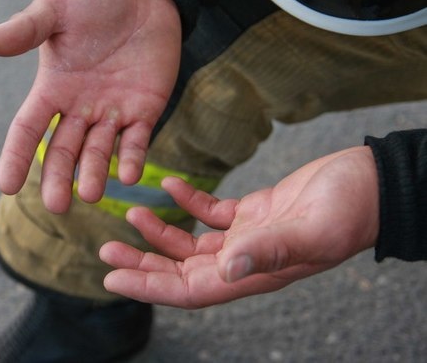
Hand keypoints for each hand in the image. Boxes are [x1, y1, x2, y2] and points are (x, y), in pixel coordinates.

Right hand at [0, 0, 181, 211]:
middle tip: (57, 205)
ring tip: (91, 194)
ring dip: (95, 173)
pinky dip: (132, 159)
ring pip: (99, 151)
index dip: (16, 156)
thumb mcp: (56, 9)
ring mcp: (112, 112)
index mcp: (53, 87)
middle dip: (59, 177)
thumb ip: (26, 29)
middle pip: (63, 150)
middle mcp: (80, 107)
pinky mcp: (145, 111)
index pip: (28, 128)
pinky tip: (128, 176)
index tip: (6, 186)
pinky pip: (136, 141)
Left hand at [100, 146, 379, 307]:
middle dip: (143, 262)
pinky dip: (189, 202)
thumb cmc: (348, 209)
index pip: (190, 291)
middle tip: (106, 250)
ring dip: (159, 233)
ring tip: (130, 216)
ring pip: (192, 244)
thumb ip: (269, 250)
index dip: (150, 287)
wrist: (367, 184)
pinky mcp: (253, 212)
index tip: (113, 277)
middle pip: (182, 270)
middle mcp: (245, 260)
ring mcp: (247, 236)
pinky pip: (211, 213)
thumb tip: (226, 271)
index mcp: (254, 274)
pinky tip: (170, 187)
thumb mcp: (311, 230)